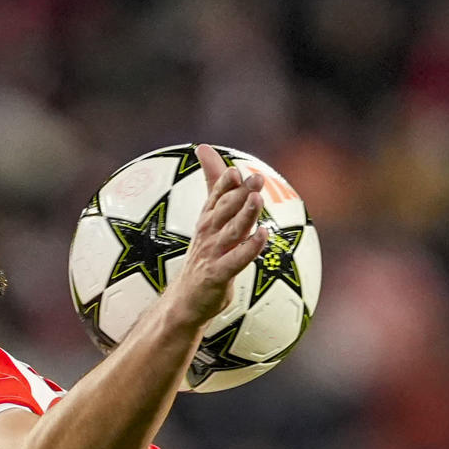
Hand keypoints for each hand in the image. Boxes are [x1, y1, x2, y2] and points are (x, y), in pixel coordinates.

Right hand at [165, 143, 270, 327]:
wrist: (185, 300)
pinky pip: (236, 260)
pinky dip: (249, 248)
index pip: (216, 197)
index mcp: (207, 220)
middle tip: (256, 179)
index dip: (225, 184)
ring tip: (257, 200)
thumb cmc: (203, 257)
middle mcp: (208, 234)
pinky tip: (262, 236)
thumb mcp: (208, 220)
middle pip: (226, 210)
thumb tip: (204, 147)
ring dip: (245, 215)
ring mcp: (212, 254)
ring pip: (232, 231)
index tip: (236, 170)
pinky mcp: (217, 275)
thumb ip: (213, 186)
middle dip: (240, 194)